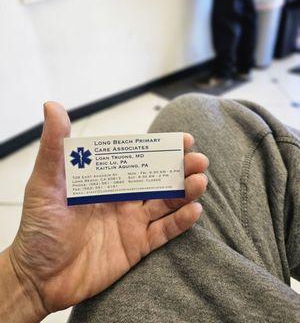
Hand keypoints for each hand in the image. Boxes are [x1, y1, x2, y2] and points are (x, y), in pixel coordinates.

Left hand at [3, 102, 208, 321]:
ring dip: (185, 191)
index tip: (183, 139)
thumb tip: (52, 106)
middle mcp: (122, 197)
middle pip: (158, 178)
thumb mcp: (45, 183)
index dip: (161, 148)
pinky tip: (195, 210)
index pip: (138, 158)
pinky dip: (180, 222)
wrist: (38, 277)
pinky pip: (164, 232)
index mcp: (106, 180)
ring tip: (200, 181)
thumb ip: (53, 146)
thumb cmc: (38, 228)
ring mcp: (131, 222)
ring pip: (166, 202)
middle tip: (199, 160)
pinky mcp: (136, 246)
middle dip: (180, 168)